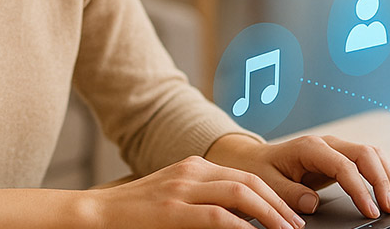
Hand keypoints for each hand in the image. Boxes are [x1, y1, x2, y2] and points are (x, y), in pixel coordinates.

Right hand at [83, 155, 305, 228]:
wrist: (94, 215)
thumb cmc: (136, 215)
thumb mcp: (175, 200)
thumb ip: (205, 203)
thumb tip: (241, 221)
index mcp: (195, 167)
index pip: (245, 175)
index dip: (273, 194)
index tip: (289, 214)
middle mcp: (192, 171)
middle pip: (249, 181)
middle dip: (278, 204)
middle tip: (296, 225)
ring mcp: (182, 188)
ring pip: (240, 194)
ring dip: (269, 214)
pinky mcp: (172, 210)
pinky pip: (217, 216)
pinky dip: (241, 227)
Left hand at [205, 133, 389, 218]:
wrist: (255, 159)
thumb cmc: (261, 171)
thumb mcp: (267, 183)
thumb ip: (289, 193)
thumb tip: (312, 203)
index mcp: (310, 148)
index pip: (344, 166)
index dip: (360, 189)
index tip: (370, 211)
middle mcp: (327, 143)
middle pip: (366, 154)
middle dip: (382, 180)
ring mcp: (336, 148)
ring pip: (372, 154)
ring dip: (388, 176)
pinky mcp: (341, 156)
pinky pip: (369, 160)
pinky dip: (384, 174)